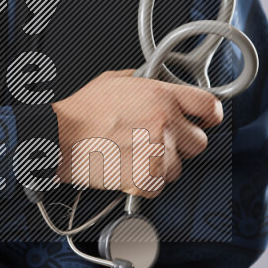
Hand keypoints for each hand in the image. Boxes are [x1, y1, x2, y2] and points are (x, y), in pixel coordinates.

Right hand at [51, 70, 222, 197]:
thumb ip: (142, 82)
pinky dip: (144, 184)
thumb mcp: (113, 80)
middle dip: (181, 144)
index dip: (209, 115)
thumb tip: (152, 83)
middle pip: (199, 143)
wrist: (59, 137)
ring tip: (133, 156)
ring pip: (178, 169)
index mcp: (161, 96)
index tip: (206, 120)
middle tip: (157, 142)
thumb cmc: (80, 111)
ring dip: (161, 166)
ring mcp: (157, 152)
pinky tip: (126, 169)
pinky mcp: (146, 178)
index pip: (208, 106)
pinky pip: (159, 187)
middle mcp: (164, 123)